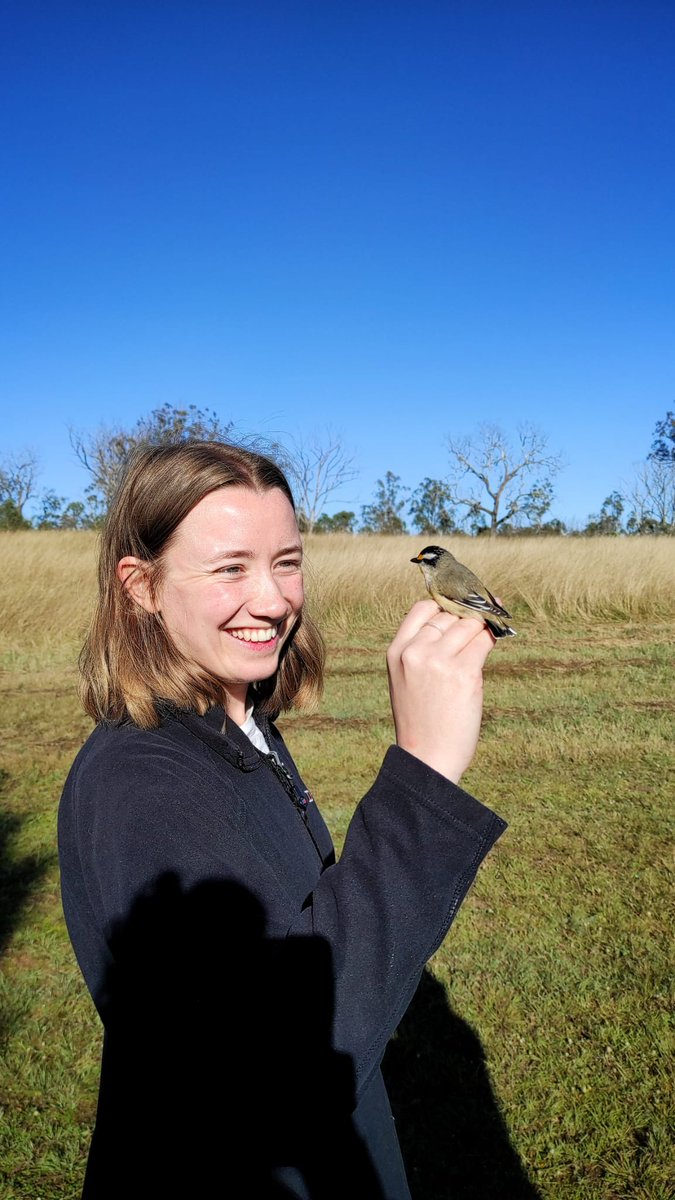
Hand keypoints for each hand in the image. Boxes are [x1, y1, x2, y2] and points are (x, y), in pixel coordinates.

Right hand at [386, 599, 494, 784]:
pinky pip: (484, 642)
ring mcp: (439, 662)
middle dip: (468, 618)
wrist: (427, 759)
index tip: (461, 608)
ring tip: (488, 634)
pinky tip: (497, 636)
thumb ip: (423, 650)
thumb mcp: (407, 679)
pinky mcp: (464, 674)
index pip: (423, 609)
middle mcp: (415, 652)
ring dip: (482, 628)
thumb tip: (462, 619)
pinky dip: (493, 637)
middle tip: (482, 621)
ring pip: (469, 625)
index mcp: (396, 651)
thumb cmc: (421, 721)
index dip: (446, 605)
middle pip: (450, 615)